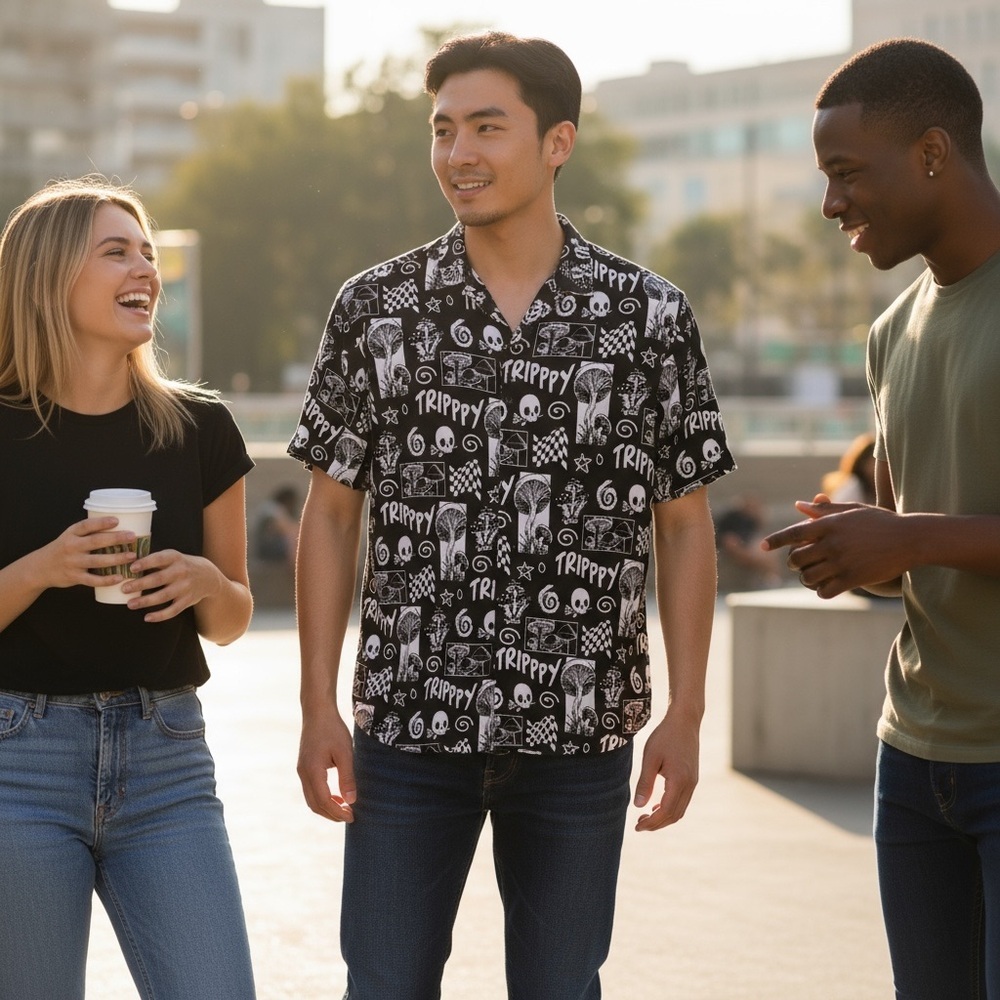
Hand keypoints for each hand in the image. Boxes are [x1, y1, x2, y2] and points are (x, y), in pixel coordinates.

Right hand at [33, 517, 136, 589]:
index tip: (117, 520)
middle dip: (116, 538)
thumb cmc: (63, 549)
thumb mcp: (70, 536)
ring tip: (132, 556)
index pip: (86, 525)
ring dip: (116, 558)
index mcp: (71, 534)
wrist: (40, 568)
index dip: (101, 522)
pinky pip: (93, 579)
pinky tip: (119, 577)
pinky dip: (106, 580)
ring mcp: (73, 563)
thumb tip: (120, 526)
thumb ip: (89, 532)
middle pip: (95, 541)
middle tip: (132, 537)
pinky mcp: (74, 577)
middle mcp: (71, 547)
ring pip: (97, 561)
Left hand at [123, 549, 220, 620]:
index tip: (132, 568)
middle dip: (140, 584)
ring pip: (163, 596)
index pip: (159, 559)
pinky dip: (160, 615)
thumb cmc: (182, 565)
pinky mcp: (188, 600)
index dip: (145, 563)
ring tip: (130, 604)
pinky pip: (173, 610)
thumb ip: (155, 560)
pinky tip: (147, 617)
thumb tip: (127, 565)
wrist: (208, 576)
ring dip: (145, 601)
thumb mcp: (173, 557)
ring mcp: (185, 587)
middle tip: (124, 588)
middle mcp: (181, 572)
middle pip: (158, 579)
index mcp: (175, 558)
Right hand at [297, 708, 355, 822]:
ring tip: (344, 808)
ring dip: (326, 807)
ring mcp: (302, 770)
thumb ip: (347, 777)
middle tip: (349, 816)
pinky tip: (336, 795)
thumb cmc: (333, 729)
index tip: (352, 817)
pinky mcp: (304, 766)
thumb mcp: (345, 753)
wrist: (317, 711)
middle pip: (314, 804)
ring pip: (311, 798)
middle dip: (331, 814)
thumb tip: (351, 800)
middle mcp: (303, 773)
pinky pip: (311, 789)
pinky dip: (322, 797)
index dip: (337, 812)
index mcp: (312, 771)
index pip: (324, 801)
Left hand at [633, 710, 699, 831]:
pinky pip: (683, 801)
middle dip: (657, 824)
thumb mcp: (650, 758)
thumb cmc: (665, 736)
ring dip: (664, 818)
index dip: (652, 823)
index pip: (666, 812)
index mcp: (679, 781)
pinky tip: (657, 805)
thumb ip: (645, 783)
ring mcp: (693, 782)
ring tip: (646, 817)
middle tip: (639, 825)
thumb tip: (638, 806)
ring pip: (680, 810)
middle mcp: (690, 785)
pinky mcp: (693, 778)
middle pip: (675, 815)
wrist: (685, 721)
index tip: (637, 827)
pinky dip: (670, 808)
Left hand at [762, 494, 905, 597]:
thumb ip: (823, 509)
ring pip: (808, 577)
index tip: (762, 546)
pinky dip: (821, 591)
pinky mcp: (853, 579)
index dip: (775, 540)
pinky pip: (825, 591)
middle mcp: (832, 543)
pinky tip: (826, 587)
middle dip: (793, 563)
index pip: (793, 533)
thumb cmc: (880, 521)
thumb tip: (798, 505)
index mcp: (830, 524)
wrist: (910, 539)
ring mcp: (842, 562)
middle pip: (796, 559)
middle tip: (797, 564)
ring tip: (811, 576)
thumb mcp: (852, 510)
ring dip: (806, 579)